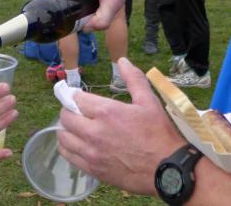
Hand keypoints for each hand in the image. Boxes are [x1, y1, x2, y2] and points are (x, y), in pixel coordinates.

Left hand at [56, 58, 185, 195]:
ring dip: (66, 129)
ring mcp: (91, 153)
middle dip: (69, 110)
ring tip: (75, 127)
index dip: (74, 95)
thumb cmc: (159, 133)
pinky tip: (76, 144)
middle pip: (66, 117)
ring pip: (63, 138)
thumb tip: (123, 60)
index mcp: (106, 112)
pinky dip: (68, 147)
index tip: (77, 96)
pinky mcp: (93, 170)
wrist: (167, 169)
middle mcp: (94, 132)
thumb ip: (133, 79)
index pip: (76, 99)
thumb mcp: (149, 101)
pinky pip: (68, 156)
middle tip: (77, 110)